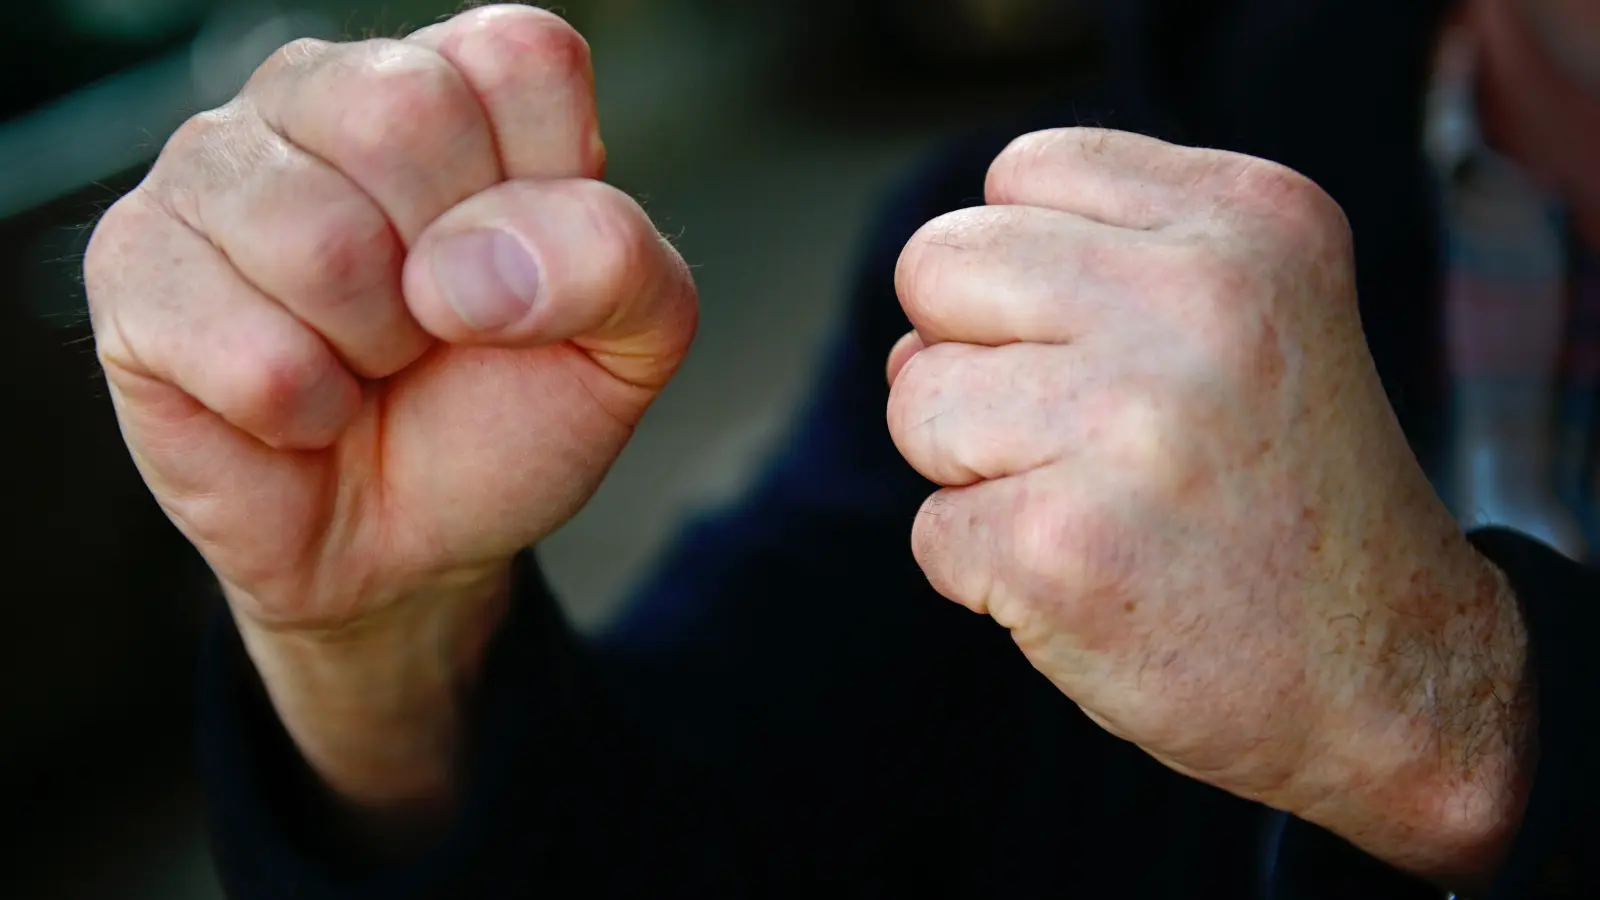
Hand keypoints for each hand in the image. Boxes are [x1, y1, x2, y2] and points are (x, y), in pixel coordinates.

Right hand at [85, 5, 695, 813]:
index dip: (549, 196)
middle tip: (437, 325)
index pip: (519, 58)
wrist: (410, 544)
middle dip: (453, 276)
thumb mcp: (627, 344)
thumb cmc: (504, 415)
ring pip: (318, 241)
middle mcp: (322, 89)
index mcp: (455, 81)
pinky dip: (304, 414)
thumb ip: (617, 262)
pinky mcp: (133, 262)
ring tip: (366, 362)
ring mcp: (211, 165)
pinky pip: (248, 352)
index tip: (527, 272)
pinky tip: (300, 407)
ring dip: (373, 351)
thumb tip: (464, 262)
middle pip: (403, 115)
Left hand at [886, 128, 1533, 886]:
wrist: (1390, 670)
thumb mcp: (1243, 315)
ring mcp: (1127, 422)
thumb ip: (1082, 274)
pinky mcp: (1061, 545)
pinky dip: (986, 572)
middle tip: (1080, 435)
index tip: (1114, 351)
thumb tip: (907, 342)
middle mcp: (1197, 298)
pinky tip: (1094, 582)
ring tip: (1095, 507)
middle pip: (938, 265)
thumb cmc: (1280, 486)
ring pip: (917, 399)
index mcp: (1248, 217)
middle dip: (971, 357)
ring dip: (973, 471)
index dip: (1028, 273)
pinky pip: (932, 531)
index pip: (1020, 172)